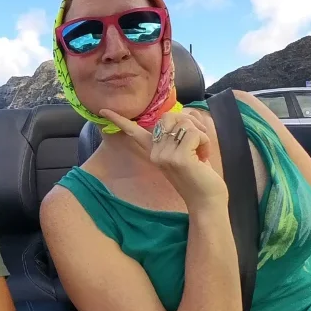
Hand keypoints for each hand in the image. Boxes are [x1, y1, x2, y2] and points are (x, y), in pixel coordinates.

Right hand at [99, 108, 227, 211]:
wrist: (206, 201)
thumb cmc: (199, 174)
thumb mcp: (184, 150)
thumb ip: (177, 134)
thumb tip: (182, 116)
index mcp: (154, 151)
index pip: (133, 132)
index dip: (118, 119)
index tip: (103, 110)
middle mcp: (155, 153)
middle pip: (170, 116)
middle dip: (191, 123)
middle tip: (198, 142)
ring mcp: (164, 156)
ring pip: (184, 122)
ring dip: (200, 134)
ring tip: (200, 152)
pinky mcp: (178, 158)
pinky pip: (194, 133)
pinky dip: (204, 141)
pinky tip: (203, 156)